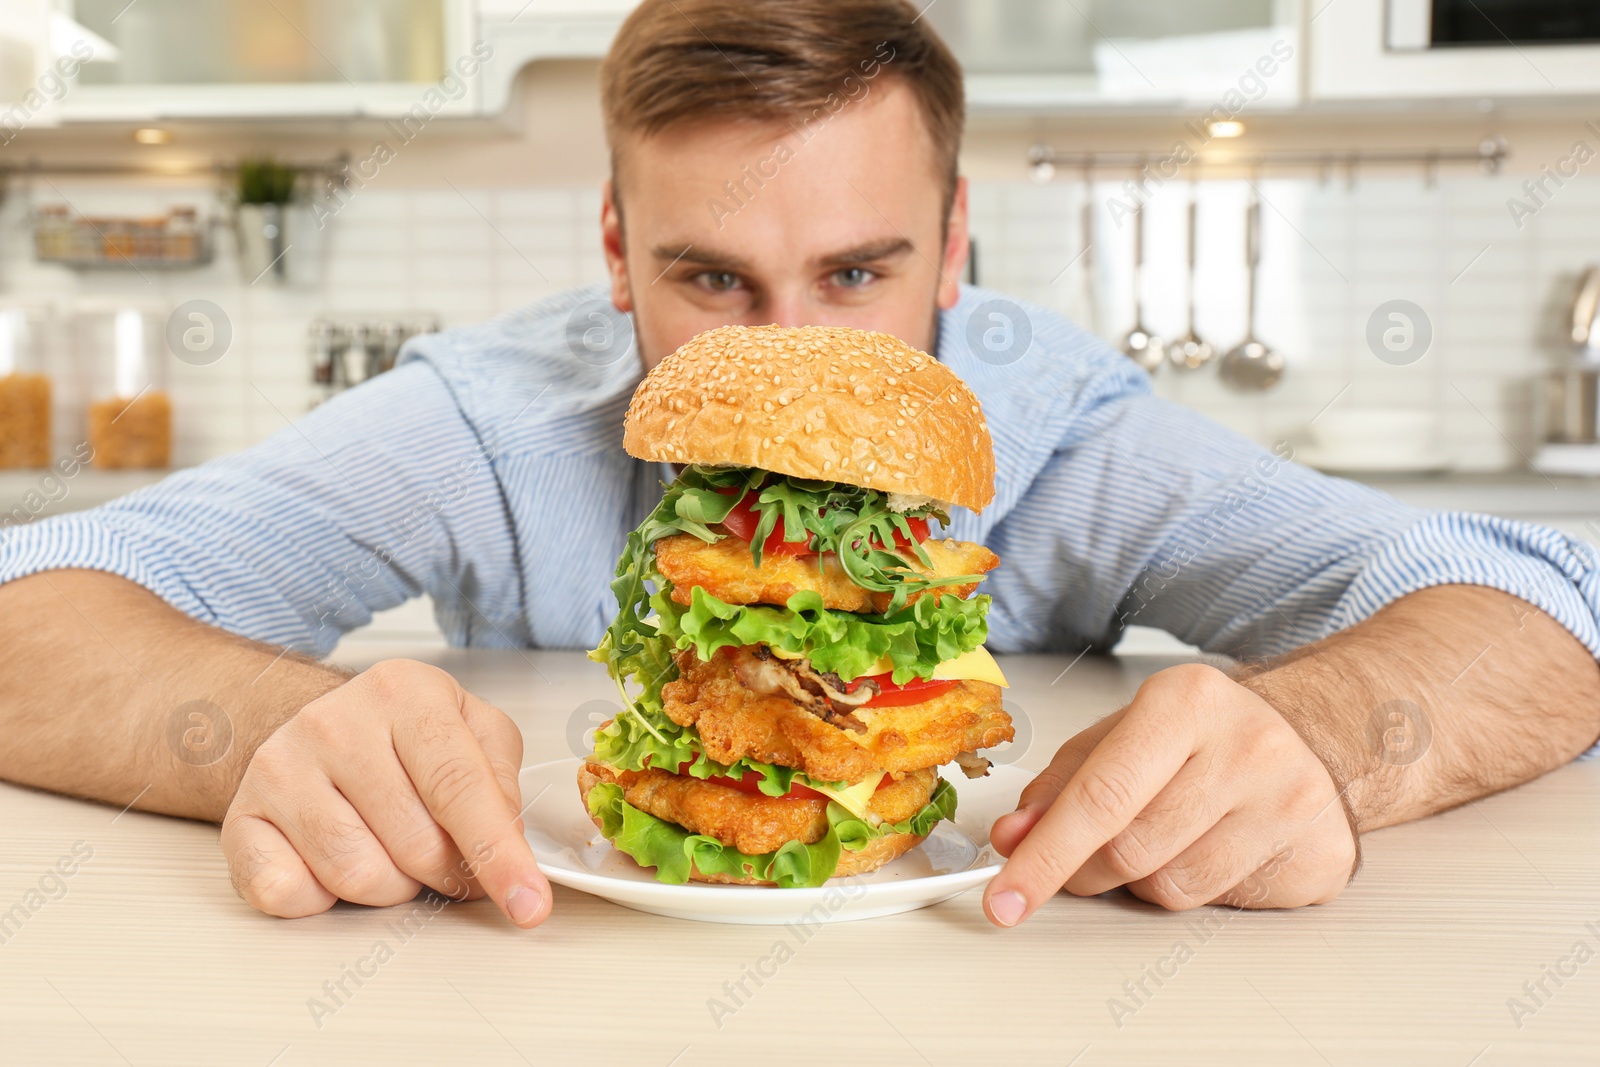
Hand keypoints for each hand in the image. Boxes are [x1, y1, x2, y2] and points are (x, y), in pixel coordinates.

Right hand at [221, 659, 550, 927]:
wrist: (319, 727)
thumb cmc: (405, 736)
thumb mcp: (474, 731)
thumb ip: (501, 781)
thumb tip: (508, 843)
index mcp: (405, 693)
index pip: (460, 788)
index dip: (498, 855)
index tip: (528, 904)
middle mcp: (334, 723)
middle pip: (415, 844)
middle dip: (444, 872)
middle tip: (441, 856)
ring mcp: (280, 768)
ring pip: (358, 876)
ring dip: (391, 885)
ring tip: (389, 849)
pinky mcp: (242, 817)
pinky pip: (289, 893)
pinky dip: (323, 898)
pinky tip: (333, 861)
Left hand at [982, 663, 1356, 925]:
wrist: (1304, 736)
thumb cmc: (1200, 737)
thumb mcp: (1120, 737)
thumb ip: (1060, 786)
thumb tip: (1014, 839)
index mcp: (1186, 701)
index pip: (1100, 795)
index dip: (1044, 855)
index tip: (1005, 896)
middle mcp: (1247, 745)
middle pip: (1129, 849)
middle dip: (1085, 869)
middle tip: (1079, 861)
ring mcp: (1292, 801)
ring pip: (1172, 887)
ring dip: (1141, 881)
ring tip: (1162, 838)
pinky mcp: (1320, 853)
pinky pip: (1219, 905)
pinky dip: (1193, 891)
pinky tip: (1209, 849)